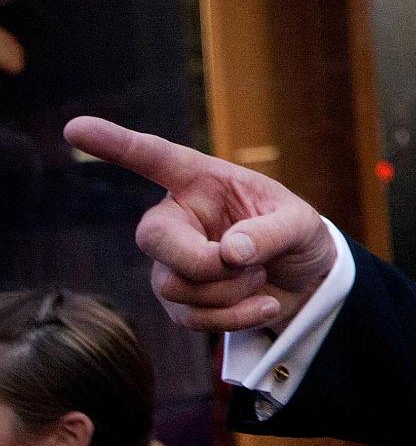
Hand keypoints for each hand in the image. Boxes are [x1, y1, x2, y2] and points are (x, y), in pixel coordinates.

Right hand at [63, 117, 337, 332]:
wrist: (308, 280)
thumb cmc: (299, 236)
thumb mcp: (300, 225)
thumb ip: (269, 233)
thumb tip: (228, 253)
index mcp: (204, 182)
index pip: (154, 158)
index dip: (115, 144)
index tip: (76, 128)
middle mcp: (180, 218)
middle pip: (152, 238)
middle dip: (201, 261)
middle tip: (247, 265)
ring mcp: (173, 262)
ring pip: (175, 285)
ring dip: (229, 291)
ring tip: (260, 276)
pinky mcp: (181, 300)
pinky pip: (191, 318)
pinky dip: (234, 317)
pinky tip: (265, 305)